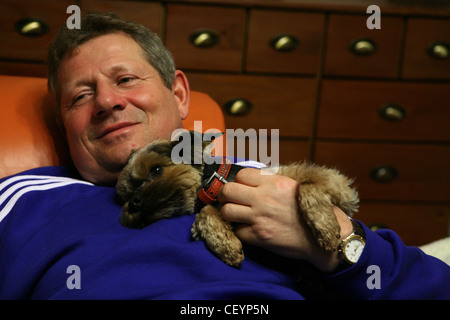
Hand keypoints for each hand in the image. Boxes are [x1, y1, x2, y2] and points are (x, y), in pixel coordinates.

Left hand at [217, 168, 352, 271]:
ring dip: (229, 213)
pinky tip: (248, 230)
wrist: (323, 239)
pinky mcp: (259, 236)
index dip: (239, 181)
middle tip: (230, 200)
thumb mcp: (295, 186)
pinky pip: (237, 232)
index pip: (241, 175)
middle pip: (228, 191)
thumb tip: (253, 177)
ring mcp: (260, 218)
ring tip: (237, 215)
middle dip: (225, 196)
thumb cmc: (310, 212)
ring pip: (227, 211)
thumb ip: (273, 180)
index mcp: (275, 183)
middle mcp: (265, 198)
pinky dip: (241, 231)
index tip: (242, 188)